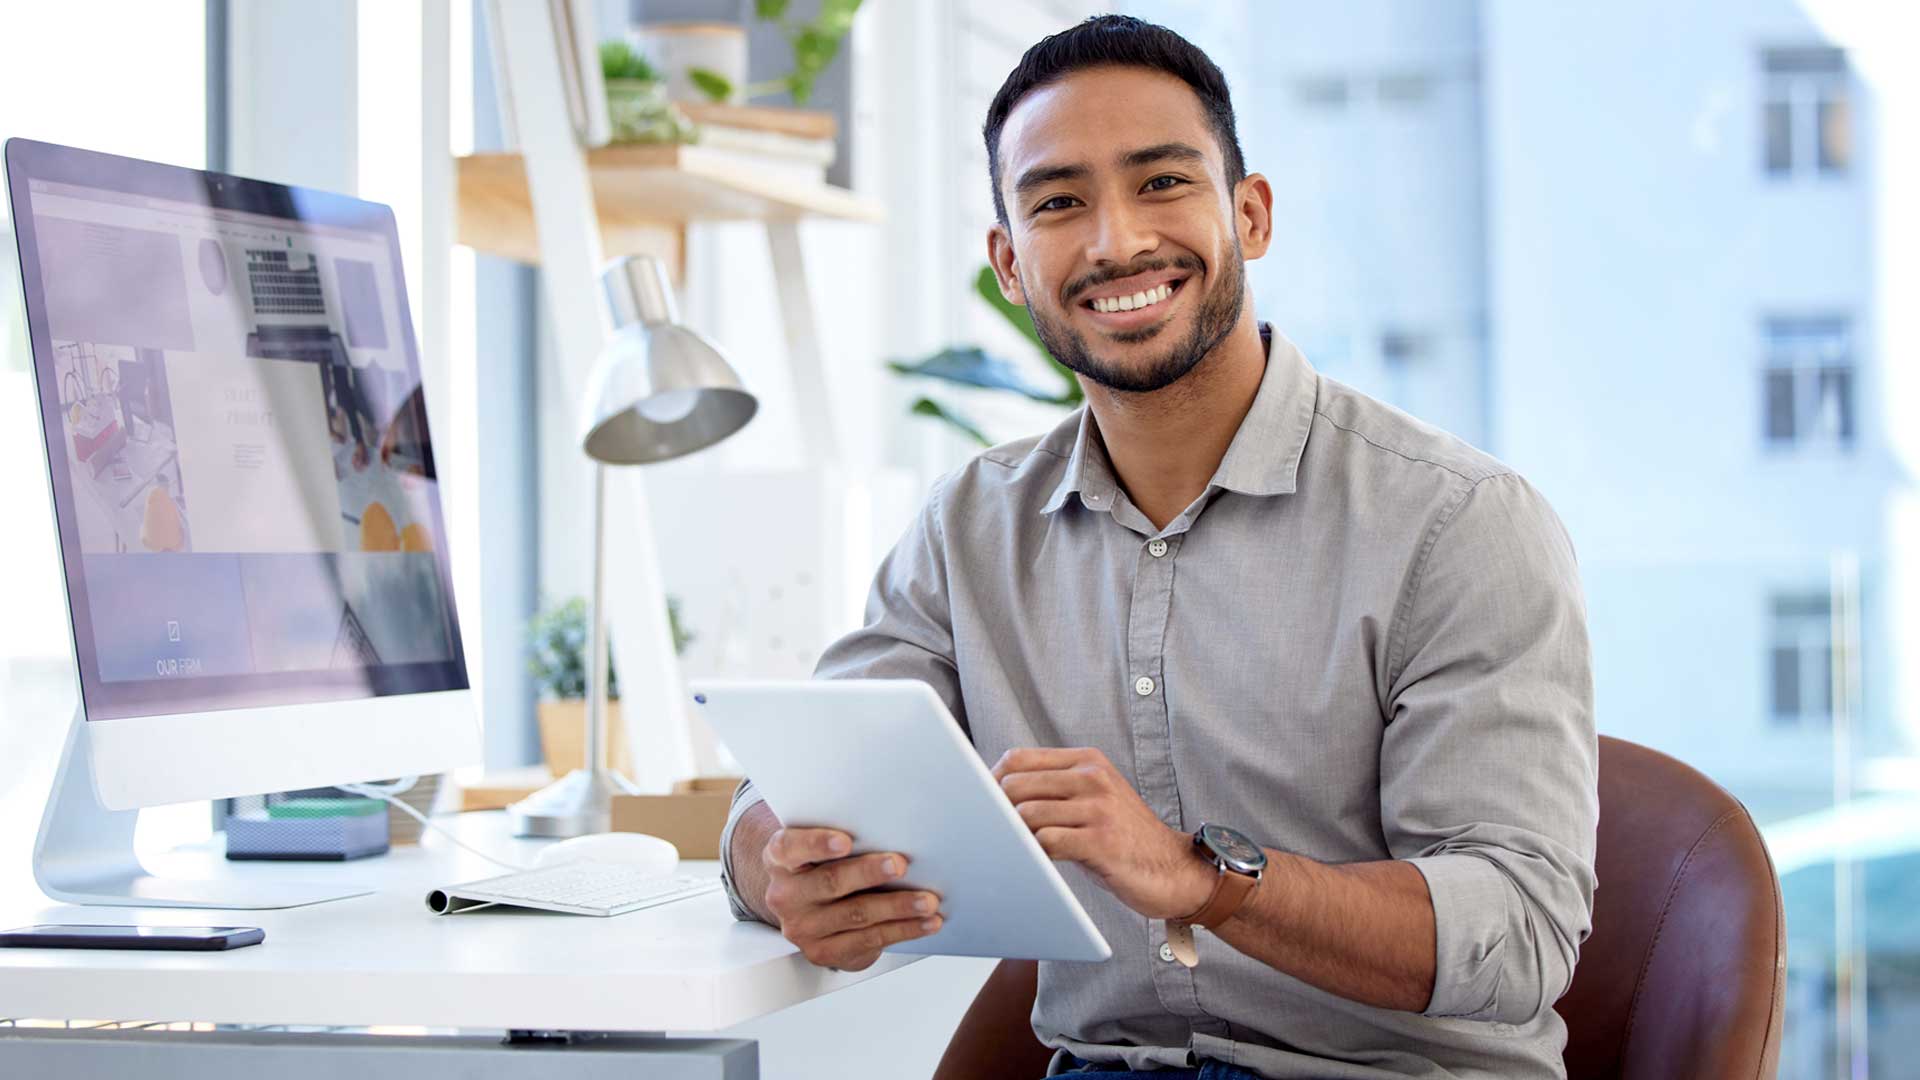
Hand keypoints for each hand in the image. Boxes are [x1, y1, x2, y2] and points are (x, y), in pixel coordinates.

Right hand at [759, 826, 944, 971]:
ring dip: (898, 907)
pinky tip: (927, 922)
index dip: (816, 843)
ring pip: (856, 914)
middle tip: (901, 864)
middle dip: (869, 872)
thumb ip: (842, 837)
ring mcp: (802, 927)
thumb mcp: (820, 847)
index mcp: (779, 859)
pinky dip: (904, 930)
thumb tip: (893, 830)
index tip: (846, 841)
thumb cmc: (823, 866)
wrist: (809, 910)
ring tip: (928, 900)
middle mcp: (785, 895)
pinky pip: (870, 939)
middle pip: (830, 882)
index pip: (790, 847)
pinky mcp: (823, 952)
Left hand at [993, 747, 1213, 919]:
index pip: (1018, 758)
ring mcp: (1099, 807)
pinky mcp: (1102, 840)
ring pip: (1027, 813)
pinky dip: (1033, 854)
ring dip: (1014, 836)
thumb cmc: (1124, 840)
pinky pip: (1047, 842)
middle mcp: (1093, 777)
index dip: (990, 782)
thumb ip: (1055, 790)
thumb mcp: (1093, 801)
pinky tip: (1037, 864)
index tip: (980, 806)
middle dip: (996, 812)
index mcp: (1087, 761)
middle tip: (993, 835)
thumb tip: (994, 794)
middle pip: (1015, 784)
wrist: (1174, 869)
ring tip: (1015, 852)